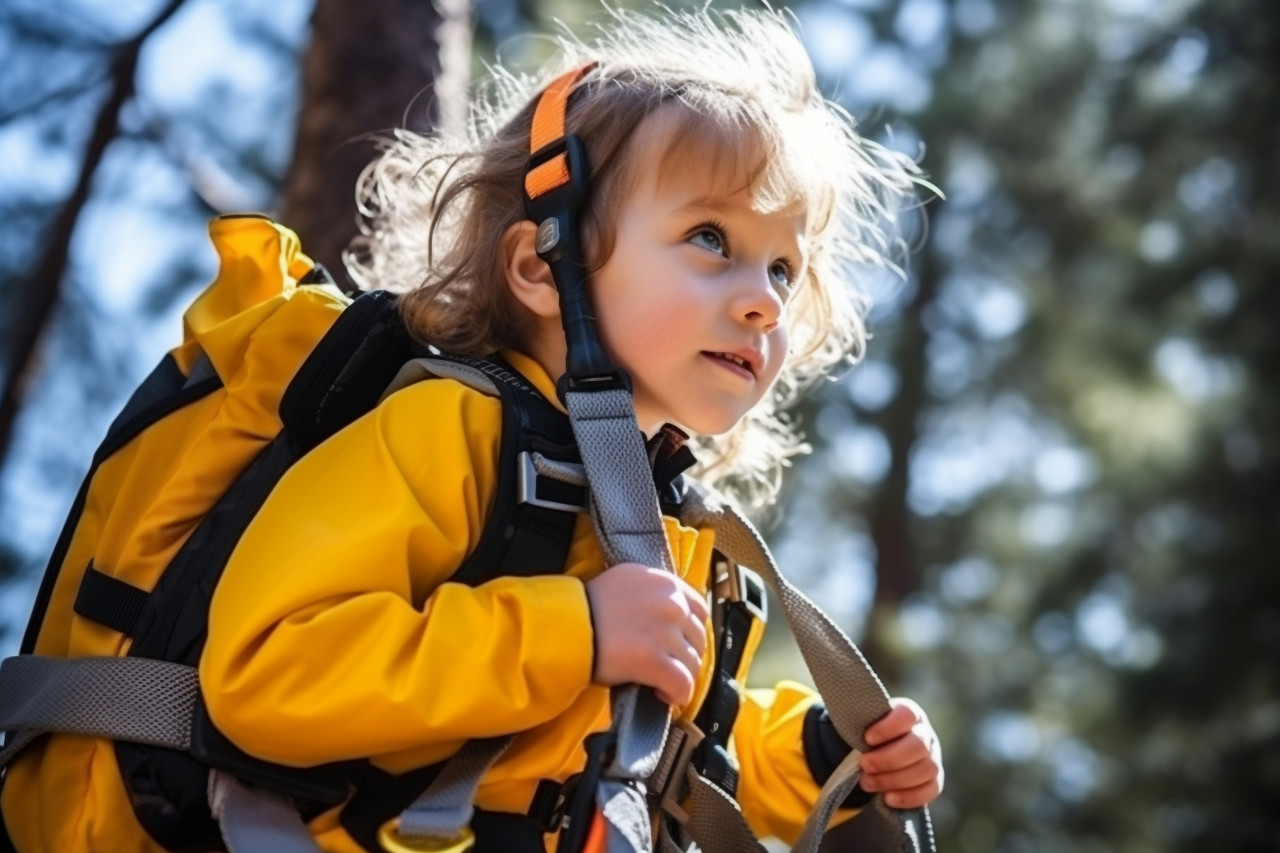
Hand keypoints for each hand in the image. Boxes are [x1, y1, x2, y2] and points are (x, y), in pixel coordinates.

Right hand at [585, 562, 708, 706]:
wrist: (562, 628)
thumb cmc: (585, 609)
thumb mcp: (624, 583)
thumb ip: (651, 592)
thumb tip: (669, 614)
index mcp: (663, 581)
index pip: (699, 608)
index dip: (689, 631)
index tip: (676, 644)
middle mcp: (670, 602)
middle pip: (698, 638)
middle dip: (684, 656)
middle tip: (665, 666)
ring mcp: (664, 631)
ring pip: (692, 663)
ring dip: (679, 676)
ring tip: (658, 682)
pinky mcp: (655, 660)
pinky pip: (683, 684)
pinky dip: (677, 695)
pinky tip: (662, 695)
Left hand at [858, 697, 943, 808]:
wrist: (879, 753)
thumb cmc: (870, 737)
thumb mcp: (865, 726)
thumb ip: (862, 728)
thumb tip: (854, 739)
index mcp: (910, 714)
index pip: (907, 715)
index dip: (888, 728)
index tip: (867, 739)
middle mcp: (926, 734)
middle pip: (918, 745)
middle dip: (888, 759)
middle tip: (864, 765)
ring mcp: (933, 758)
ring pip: (925, 770)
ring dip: (894, 780)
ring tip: (868, 783)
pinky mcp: (935, 781)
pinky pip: (931, 790)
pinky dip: (908, 796)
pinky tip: (887, 798)